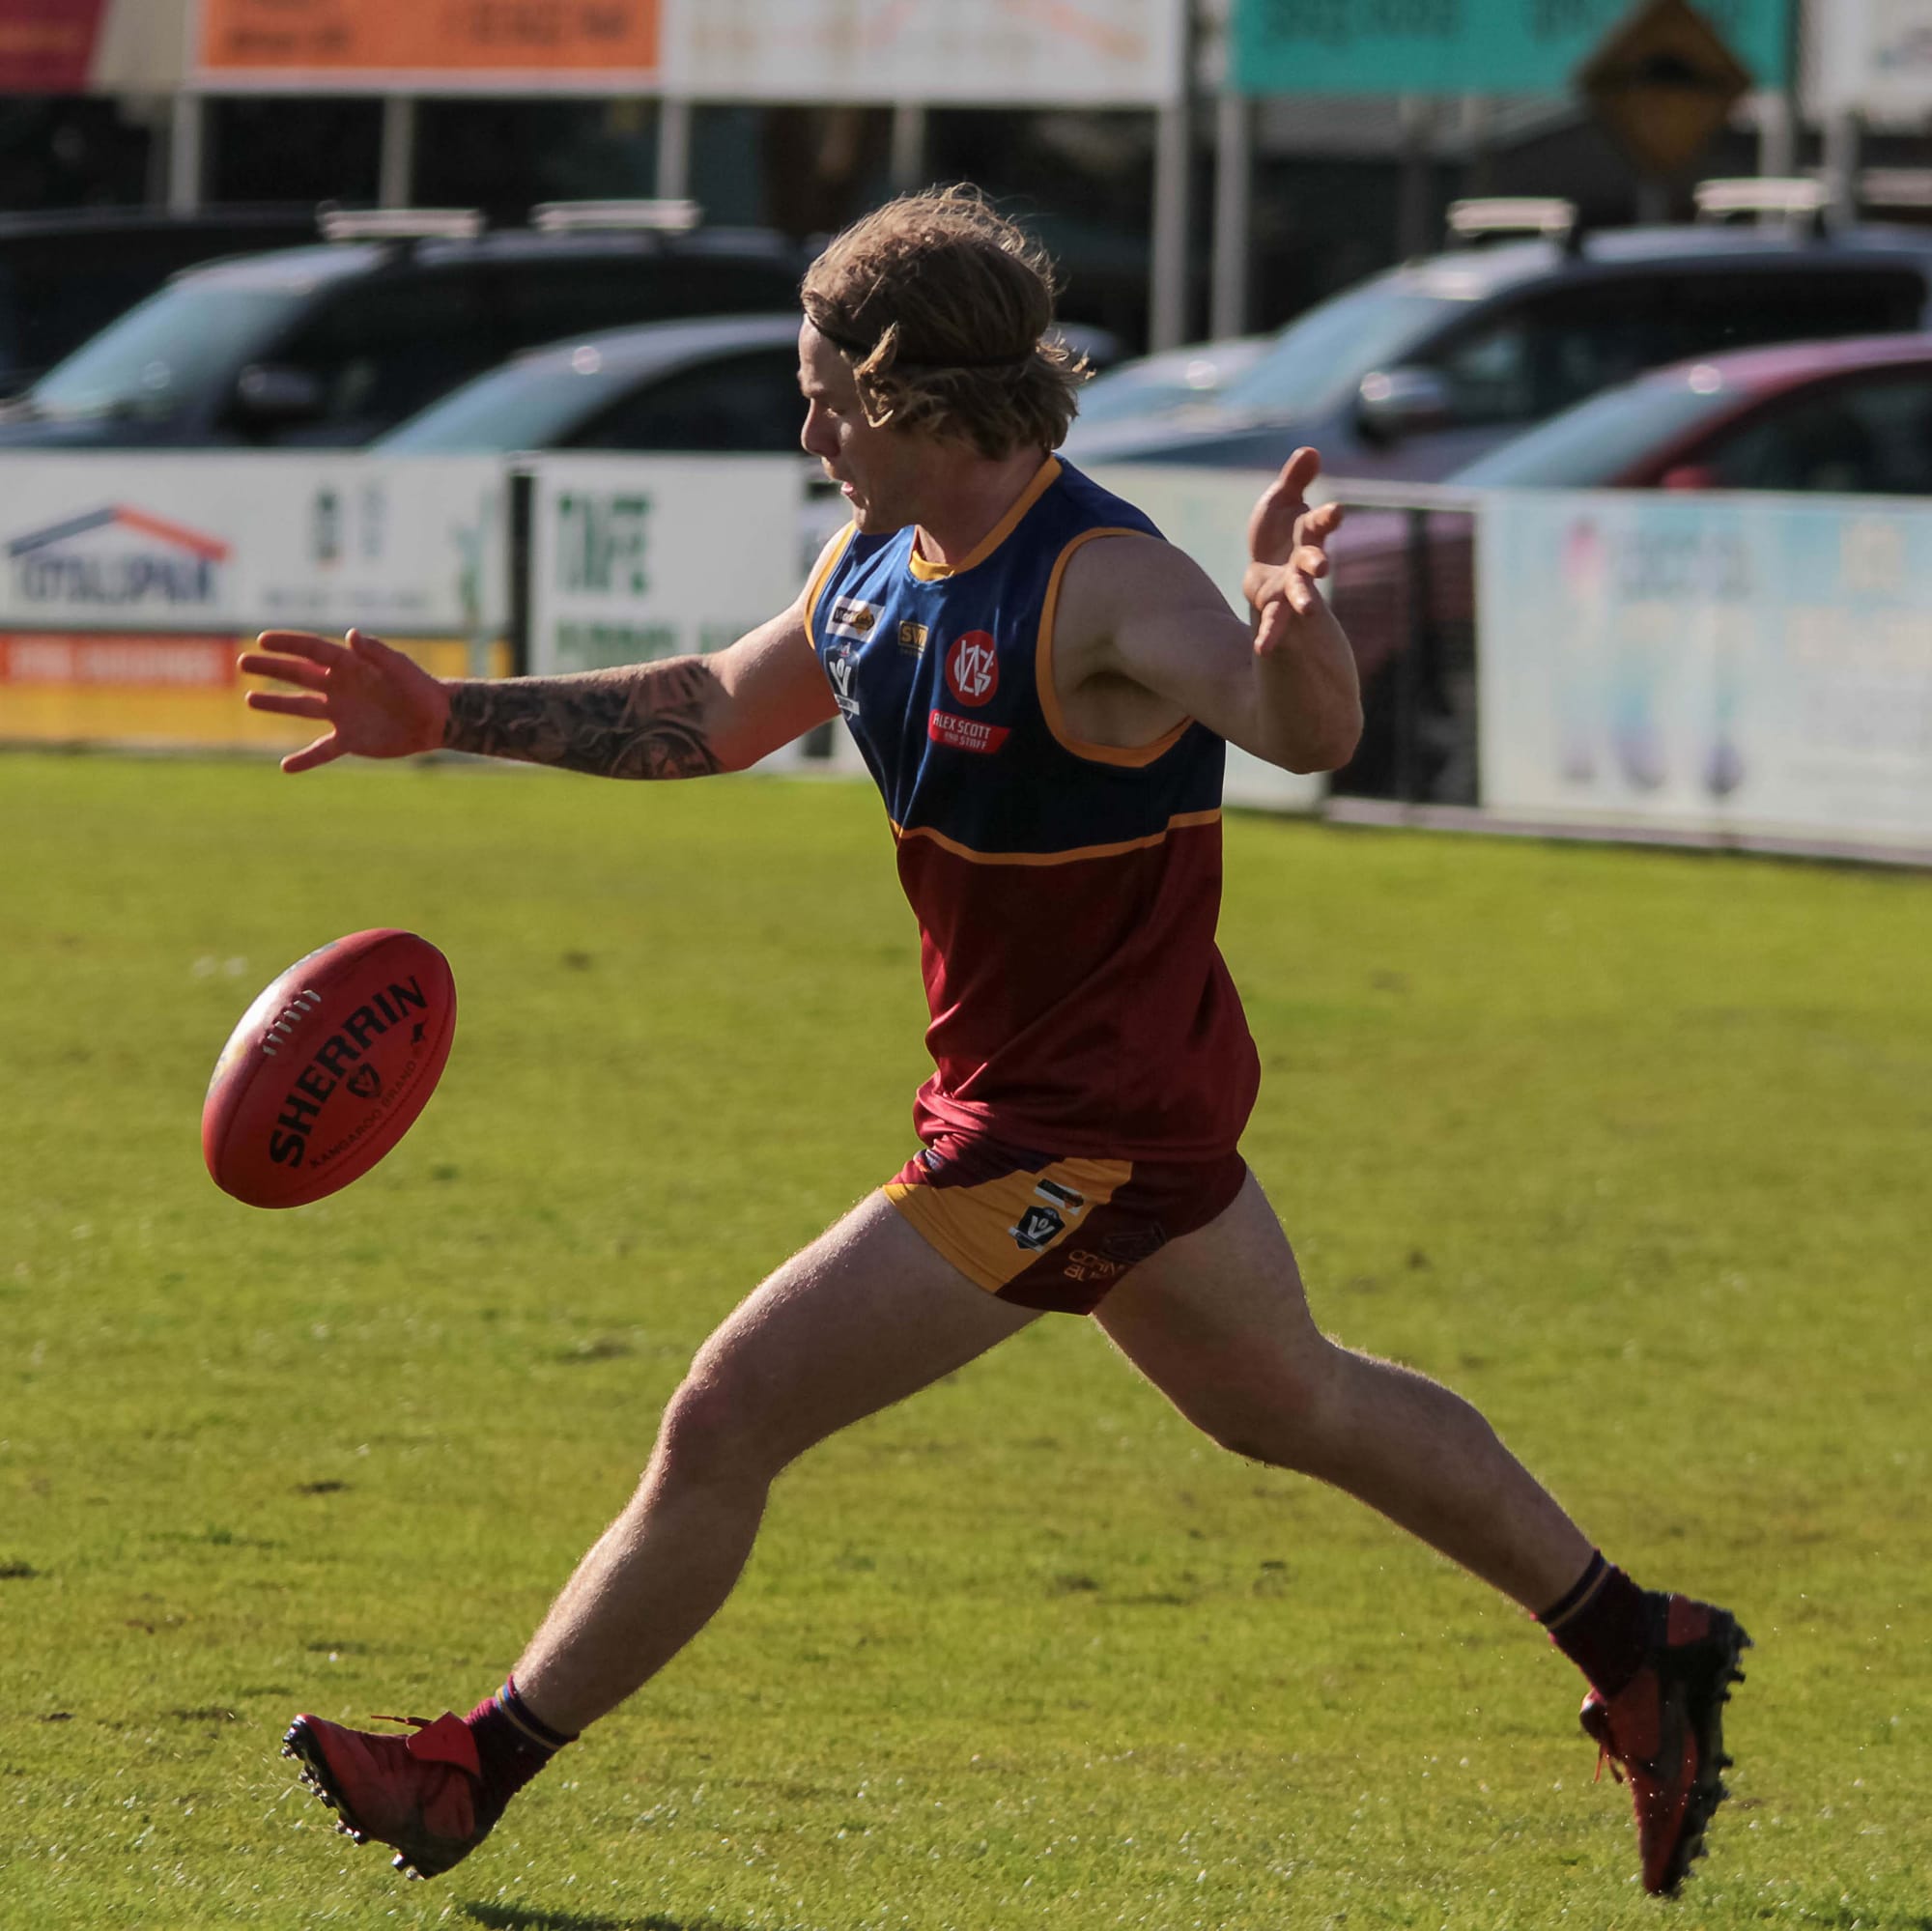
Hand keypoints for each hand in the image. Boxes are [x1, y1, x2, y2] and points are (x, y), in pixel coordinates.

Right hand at [239, 628, 451, 774]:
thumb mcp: (399, 667)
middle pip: (299, 675)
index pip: (312, 651)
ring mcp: (342, 713)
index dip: (288, 644)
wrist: (436, 720)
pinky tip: (285, 767)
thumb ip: (375, 651)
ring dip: (276, 704)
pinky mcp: (350, 739)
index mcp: (350, 666)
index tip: (262, 639)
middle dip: (272, 669)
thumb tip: (351, 634)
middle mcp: (340, 688)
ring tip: (249, 700)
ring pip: (302, 707)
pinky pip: (322, 750)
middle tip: (243, 663)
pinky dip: (305, 759)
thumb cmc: (419, 687)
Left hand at [1242, 447, 1345, 654]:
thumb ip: (1295, 478)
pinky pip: (1273, 622)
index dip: (1327, 517)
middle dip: (1317, 561)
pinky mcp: (1274, 606)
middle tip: (1323, 565)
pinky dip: (1269, 635)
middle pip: (1312, 561)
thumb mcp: (1281, 499)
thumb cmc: (1278, 530)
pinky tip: (1261, 648)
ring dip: (1304, 601)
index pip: (1320, 522)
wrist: (1265, 566)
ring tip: (1308, 611)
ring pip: (1299, 594)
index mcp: (1307, 533)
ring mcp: (1291, 586)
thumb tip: (1310, 450)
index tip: (1336, 512)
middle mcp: (1304, 562)